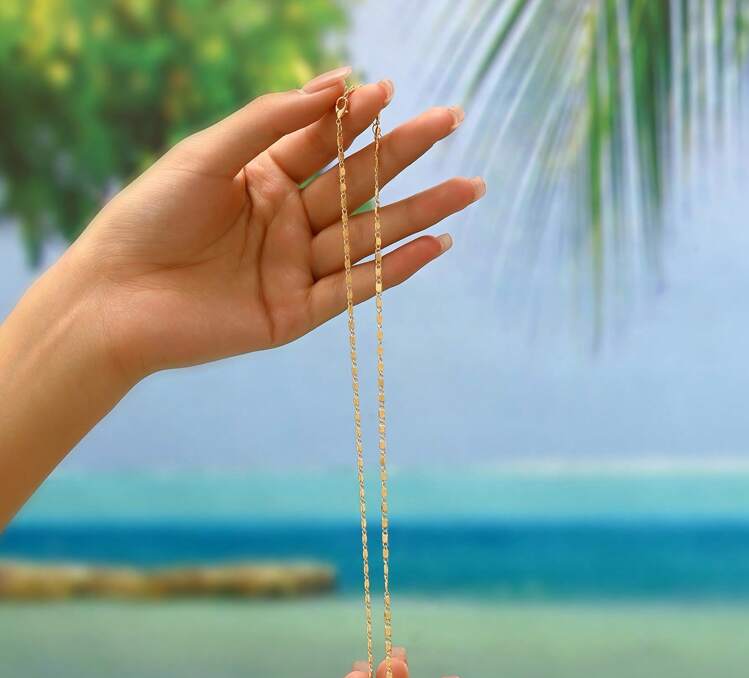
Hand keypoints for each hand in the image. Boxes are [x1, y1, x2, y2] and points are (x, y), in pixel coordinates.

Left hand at [73, 67, 483, 379]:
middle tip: (453, 123)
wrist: (113, 297)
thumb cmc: (148, 215)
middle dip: (405, 155)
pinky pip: (350, 290)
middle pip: (356, 185)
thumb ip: (273, 121)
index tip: (392, 90)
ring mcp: (291, 270)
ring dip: (418, 213)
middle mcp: (284, 224)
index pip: (323, 144)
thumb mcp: (209, 153)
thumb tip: (338, 83)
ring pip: (365, 235)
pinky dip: (391, 270)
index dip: (356, 118)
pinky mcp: (292, 315)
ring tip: (468, 189)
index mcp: (262, 180)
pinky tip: (434, 246)